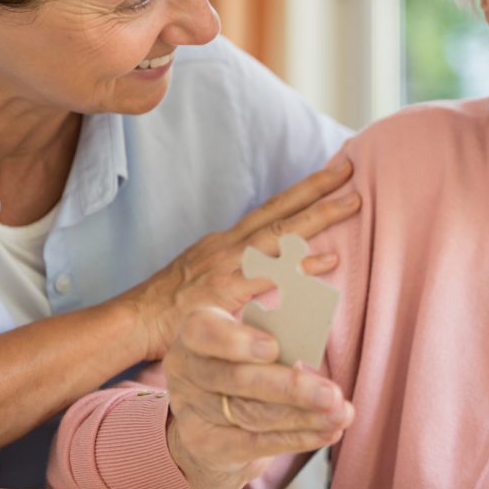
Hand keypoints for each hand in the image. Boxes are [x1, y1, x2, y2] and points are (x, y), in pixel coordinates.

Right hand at [119, 159, 359, 360]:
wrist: (134, 320)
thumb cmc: (171, 306)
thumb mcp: (205, 276)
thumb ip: (237, 270)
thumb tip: (270, 267)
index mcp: (227, 242)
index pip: (271, 209)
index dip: (303, 191)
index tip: (333, 173)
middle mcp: (230, 246)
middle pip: (280, 211)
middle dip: (317, 188)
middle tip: (351, 168)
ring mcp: (229, 266)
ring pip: (281, 234)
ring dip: (319, 216)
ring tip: (353, 202)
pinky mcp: (227, 291)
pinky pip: (272, 275)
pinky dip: (301, 267)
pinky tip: (330, 259)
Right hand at [164, 307, 354, 488]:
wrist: (212, 420)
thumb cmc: (244, 364)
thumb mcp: (252, 339)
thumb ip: (275, 334)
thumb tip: (311, 336)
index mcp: (196, 332)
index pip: (204, 331)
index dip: (237, 341)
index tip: (273, 347)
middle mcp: (186, 370)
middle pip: (238, 380)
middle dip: (291, 388)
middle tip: (331, 394)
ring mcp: (191, 410)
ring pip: (253, 414)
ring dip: (304, 416)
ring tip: (340, 414)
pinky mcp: (206, 445)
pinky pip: (256, 443)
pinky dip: (297, 438)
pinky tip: (326, 432)